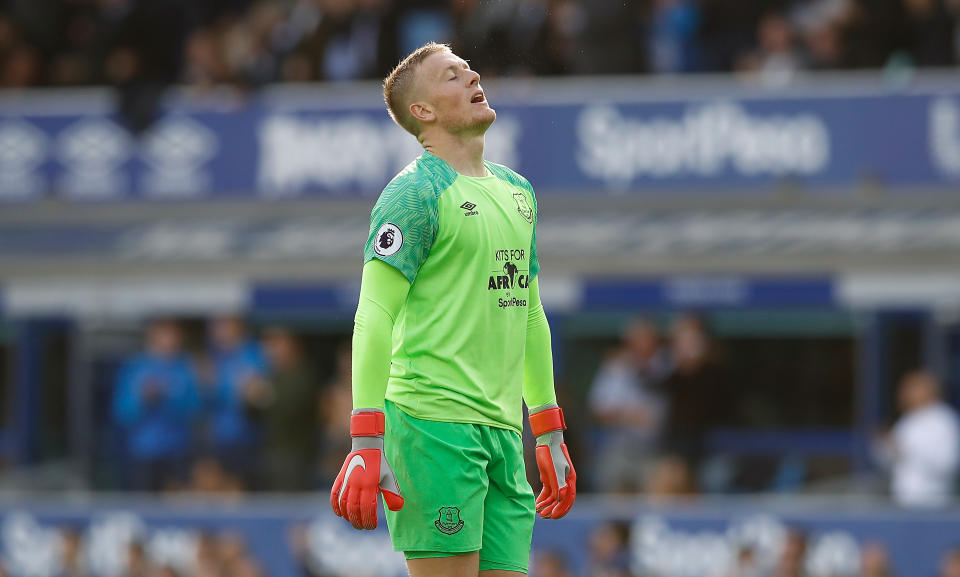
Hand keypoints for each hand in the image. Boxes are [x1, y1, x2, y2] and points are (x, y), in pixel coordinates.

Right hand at [330, 409, 403, 528]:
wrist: (367, 446)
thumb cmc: (380, 464)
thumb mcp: (389, 478)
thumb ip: (392, 494)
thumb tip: (397, 509)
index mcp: (370, 484)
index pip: (367, 508)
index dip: (369, 520)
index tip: (373, 526)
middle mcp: (356, 484)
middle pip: (354, 509)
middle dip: (358, 521)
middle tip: (363, 527)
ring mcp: (347, 481)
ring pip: (343, 504)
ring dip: (348, 516)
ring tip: (354, 523)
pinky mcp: (340, 478)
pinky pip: (334, 495)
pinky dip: (335, 506)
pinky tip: (340, 514)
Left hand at [529, 405, 575, 518]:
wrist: (546, 440)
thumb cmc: (552, 453)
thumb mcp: (554, 469)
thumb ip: (558, 483)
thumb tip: (561, 498)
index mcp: (570, 480)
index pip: (568, 500)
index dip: (562, 509)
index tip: (553, 516)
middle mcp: (565, 482)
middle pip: (561, 501)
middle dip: (553, 510)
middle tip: (543, 516)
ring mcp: (557, 480)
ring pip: (553, 498)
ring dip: (546, 505)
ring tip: (538, 511)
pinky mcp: (549, 478)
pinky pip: (547, 492)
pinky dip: (542, 498)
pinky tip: (536, 504)